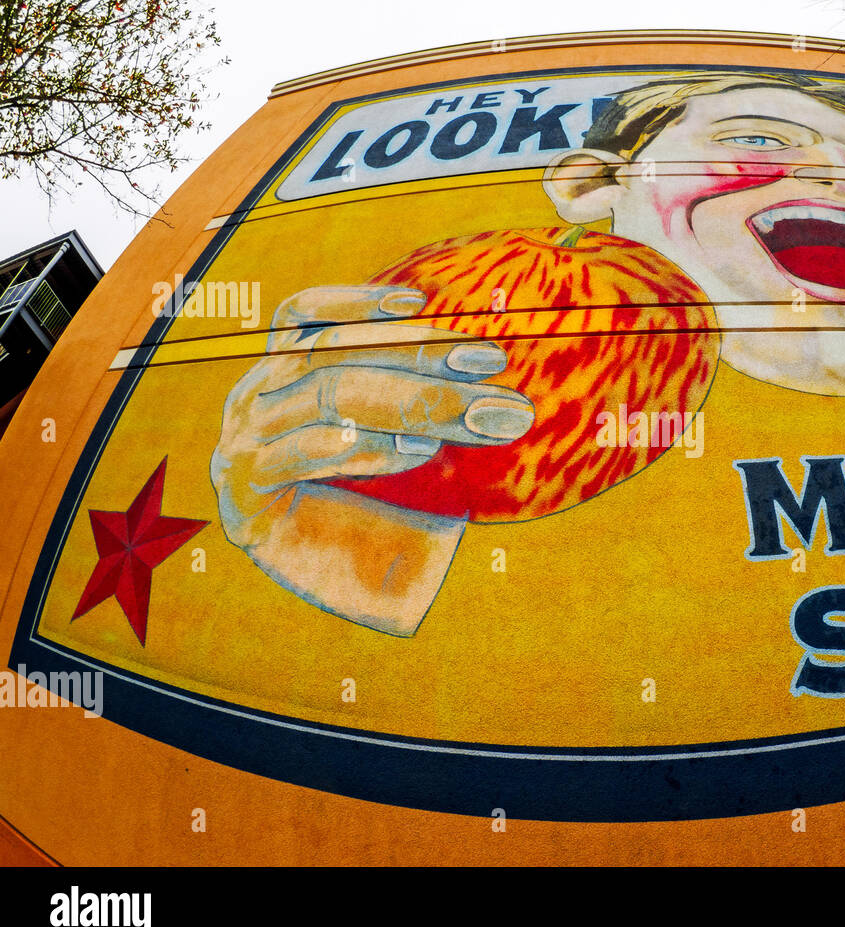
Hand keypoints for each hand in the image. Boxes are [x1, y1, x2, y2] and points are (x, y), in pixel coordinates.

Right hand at [211, 285, 532, 633]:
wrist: (363, 591)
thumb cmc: (393, 504)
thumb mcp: (412, 436)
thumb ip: (424, 391)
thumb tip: (481, 347)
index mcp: (282, 371)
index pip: (310, 316)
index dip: (370, 307)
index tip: (433, 306)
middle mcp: (256, 397)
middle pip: (332, 353)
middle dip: (420, 353)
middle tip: (491, 363)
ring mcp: (242, 442)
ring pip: (328, 394)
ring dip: (414, 400)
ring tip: (477, 416)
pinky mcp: (241, 495)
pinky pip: (298, 455)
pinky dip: (361, 448)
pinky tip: (416, 450)